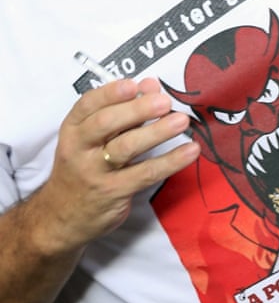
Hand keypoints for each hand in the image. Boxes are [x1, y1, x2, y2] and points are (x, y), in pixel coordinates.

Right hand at [35, 78, 199, 253]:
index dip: (111, 93)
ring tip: (181, 122)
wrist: (63, 217)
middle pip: (107, 123)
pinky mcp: (114, 192)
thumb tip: (151, 85)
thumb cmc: (85, 168)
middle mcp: (79, 148)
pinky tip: (190, 151)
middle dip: (138, 110)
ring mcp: (95, 172)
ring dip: (157, 132)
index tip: (135, 85)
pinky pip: (146, 174)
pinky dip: (171, 161)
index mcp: (73, 129)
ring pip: (126, 147)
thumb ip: (123, 112)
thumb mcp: (94, 139)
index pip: (88, 105)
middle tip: (164, 102)